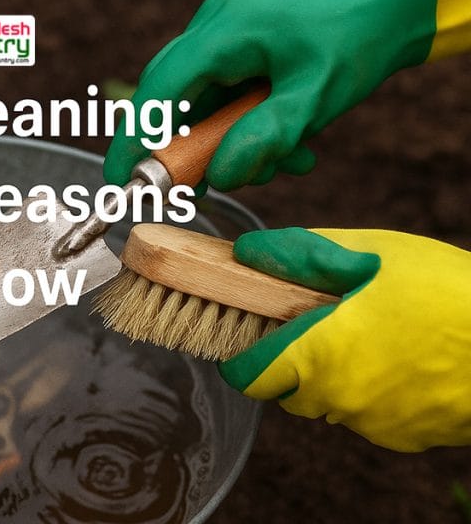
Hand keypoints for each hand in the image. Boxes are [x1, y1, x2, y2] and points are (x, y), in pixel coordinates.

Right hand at [104, 0, 438, 190]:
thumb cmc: (359, 33)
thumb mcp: (317, 95)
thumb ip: (266, 137)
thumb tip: (219, 178)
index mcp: (225, 32)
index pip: (160, 91)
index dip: (135, 140)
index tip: (120, 184)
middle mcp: (213, 27)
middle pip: (172, 97)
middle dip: (187, 151)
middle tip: (203, 190)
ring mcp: (224, 32)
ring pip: (202, 101)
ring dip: (231, 141)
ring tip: (283, 160)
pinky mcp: (240, 43)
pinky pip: (225, 92)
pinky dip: (247, 124)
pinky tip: (289, 143)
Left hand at [219, 227, 470, 451]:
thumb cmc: (447, 292)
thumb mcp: (369, 254)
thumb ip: (299, 256)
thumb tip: (246, 252)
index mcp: (320, 355)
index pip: (247, 377)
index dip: (243, 354)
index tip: (255, 333)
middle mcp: (339, 399)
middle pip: (286, 391)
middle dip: (292, 361)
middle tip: (322, 323)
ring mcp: (372, 424)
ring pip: (328, 404)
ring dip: (333, 377)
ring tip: (371, 337)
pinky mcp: (405, 438)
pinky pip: (367, 417)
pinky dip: (372, 394)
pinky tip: (401, 361)